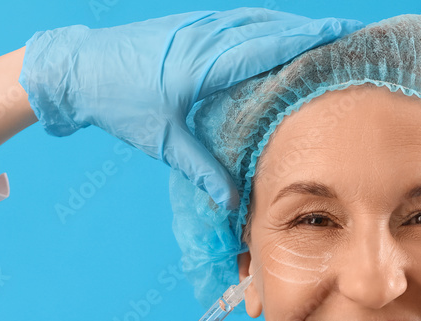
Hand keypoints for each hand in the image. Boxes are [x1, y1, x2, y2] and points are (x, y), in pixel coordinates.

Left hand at [18, 9, 362, 206]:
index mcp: (203, 64)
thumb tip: (232, 202)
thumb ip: (202, 170)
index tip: (339, 36)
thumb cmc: (119, 105)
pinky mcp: (187, 25)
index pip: (266, 46)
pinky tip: (274, 30)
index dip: (306, 40)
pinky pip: (234, 19)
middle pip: (267, 27)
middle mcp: (204, 38)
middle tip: (343, 35)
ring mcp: (195, 25)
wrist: (77, 69)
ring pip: (252, 18)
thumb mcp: (164, 143)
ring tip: (319, 35)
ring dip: (286, 24)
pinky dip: (261, 23)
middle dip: (307, 30)